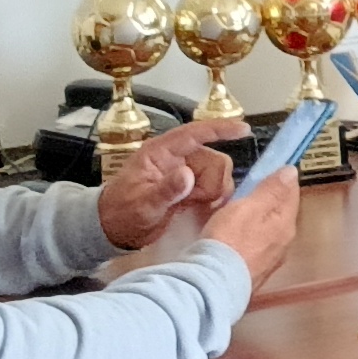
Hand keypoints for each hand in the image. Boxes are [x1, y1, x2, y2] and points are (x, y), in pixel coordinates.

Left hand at [94, 116, 245, 248]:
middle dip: (213, 182)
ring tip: (196, 208)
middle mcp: (176, 159)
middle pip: (214, 159)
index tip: (243, 129)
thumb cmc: (122, 213)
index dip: (220, 129)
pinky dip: (213, 201)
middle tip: (199, 201)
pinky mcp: (190, 189)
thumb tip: (189, 175)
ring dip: (214, 193)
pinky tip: (199, 211)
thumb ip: (166, 190)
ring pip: (217, 175)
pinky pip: (214, 189)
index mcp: (161, 153)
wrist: (114, 230)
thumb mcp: (142, 205)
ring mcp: (185, 173)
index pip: (194, 133)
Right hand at [201, 169, 299, 286]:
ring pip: (268, 231)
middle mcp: (284, 244)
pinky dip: (248, 237)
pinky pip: (255, 247)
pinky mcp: (254, 273)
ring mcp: (270, 262)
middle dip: (268, 200)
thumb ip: (271, 190)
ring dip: (257, 219)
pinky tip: (232, 237)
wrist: (213, 284)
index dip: (280, 178)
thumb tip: (292, 172)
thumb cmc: (228, 241)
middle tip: (247, 190)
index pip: (292, 193)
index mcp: (286, 225)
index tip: (267, 169)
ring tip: (236, 212)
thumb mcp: (249, 207)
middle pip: (280, 213)